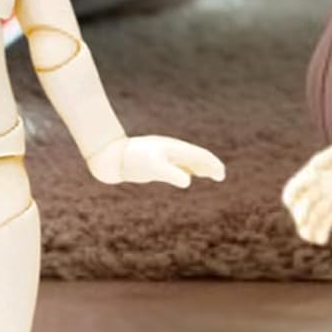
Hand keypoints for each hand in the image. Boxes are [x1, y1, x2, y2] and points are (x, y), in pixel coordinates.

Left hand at [86, 134, 224, 188]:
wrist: (111, 156)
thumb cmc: (132, 160)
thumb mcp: (153, 167)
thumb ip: (171, 173)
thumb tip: (188, 181)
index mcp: (174, 149)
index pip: (199, 155)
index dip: (212, 164)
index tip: (221, 174)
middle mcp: (171, 151)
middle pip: (195, 157)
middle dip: (209, 165)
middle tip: (220, 176)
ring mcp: (163, 156)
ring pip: (186, 161)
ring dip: (200, 167)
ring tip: (209, 174)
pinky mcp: (154, 163)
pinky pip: (176, 166)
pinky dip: (187, 170)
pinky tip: (186, 176)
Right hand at [282, 130, 331, 244]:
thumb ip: (327, 158)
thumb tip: (314, 168)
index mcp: (313, 172)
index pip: (293, 190)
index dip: (290, 199)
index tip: (296, 205)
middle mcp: (318, 187)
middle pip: (300, 208)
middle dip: (301, 217)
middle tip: (308, 224)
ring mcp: (329, 198)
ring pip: (312, 218)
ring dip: (308, 230)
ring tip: (313, 238)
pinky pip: (326, 223)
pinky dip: (321, 232)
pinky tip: (323, 240)